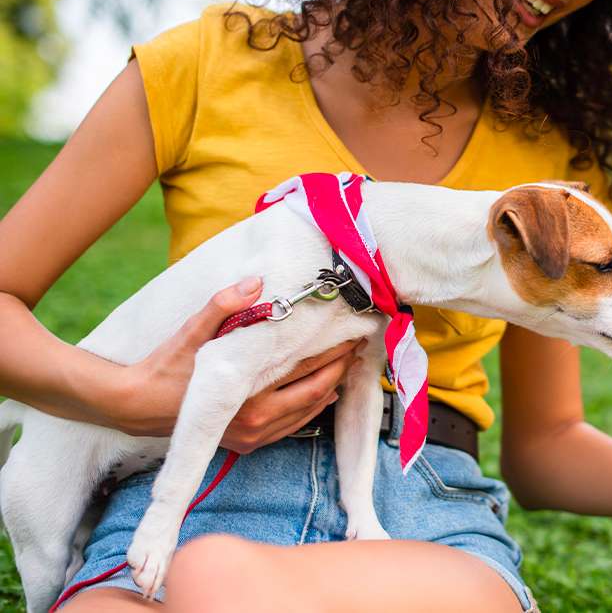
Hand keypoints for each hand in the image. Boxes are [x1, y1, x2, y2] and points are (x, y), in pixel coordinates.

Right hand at [113, 276, 364, 452]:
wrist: (137, 405)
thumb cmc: (166, 365)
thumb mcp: (193, 330)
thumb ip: (224, 305)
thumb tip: (256, 282)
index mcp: (249, 394)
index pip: (306, 367)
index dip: (334, 350)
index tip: (353, 333)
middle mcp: (257, 421)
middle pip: (316, 392)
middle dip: (340, 368)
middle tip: (359, 346)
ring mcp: (254, 437)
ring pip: (309, 413)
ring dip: (331, 388)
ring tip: (346, 364)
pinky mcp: (248, 445)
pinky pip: (293, 428)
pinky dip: (311, 409)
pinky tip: (323, 393)